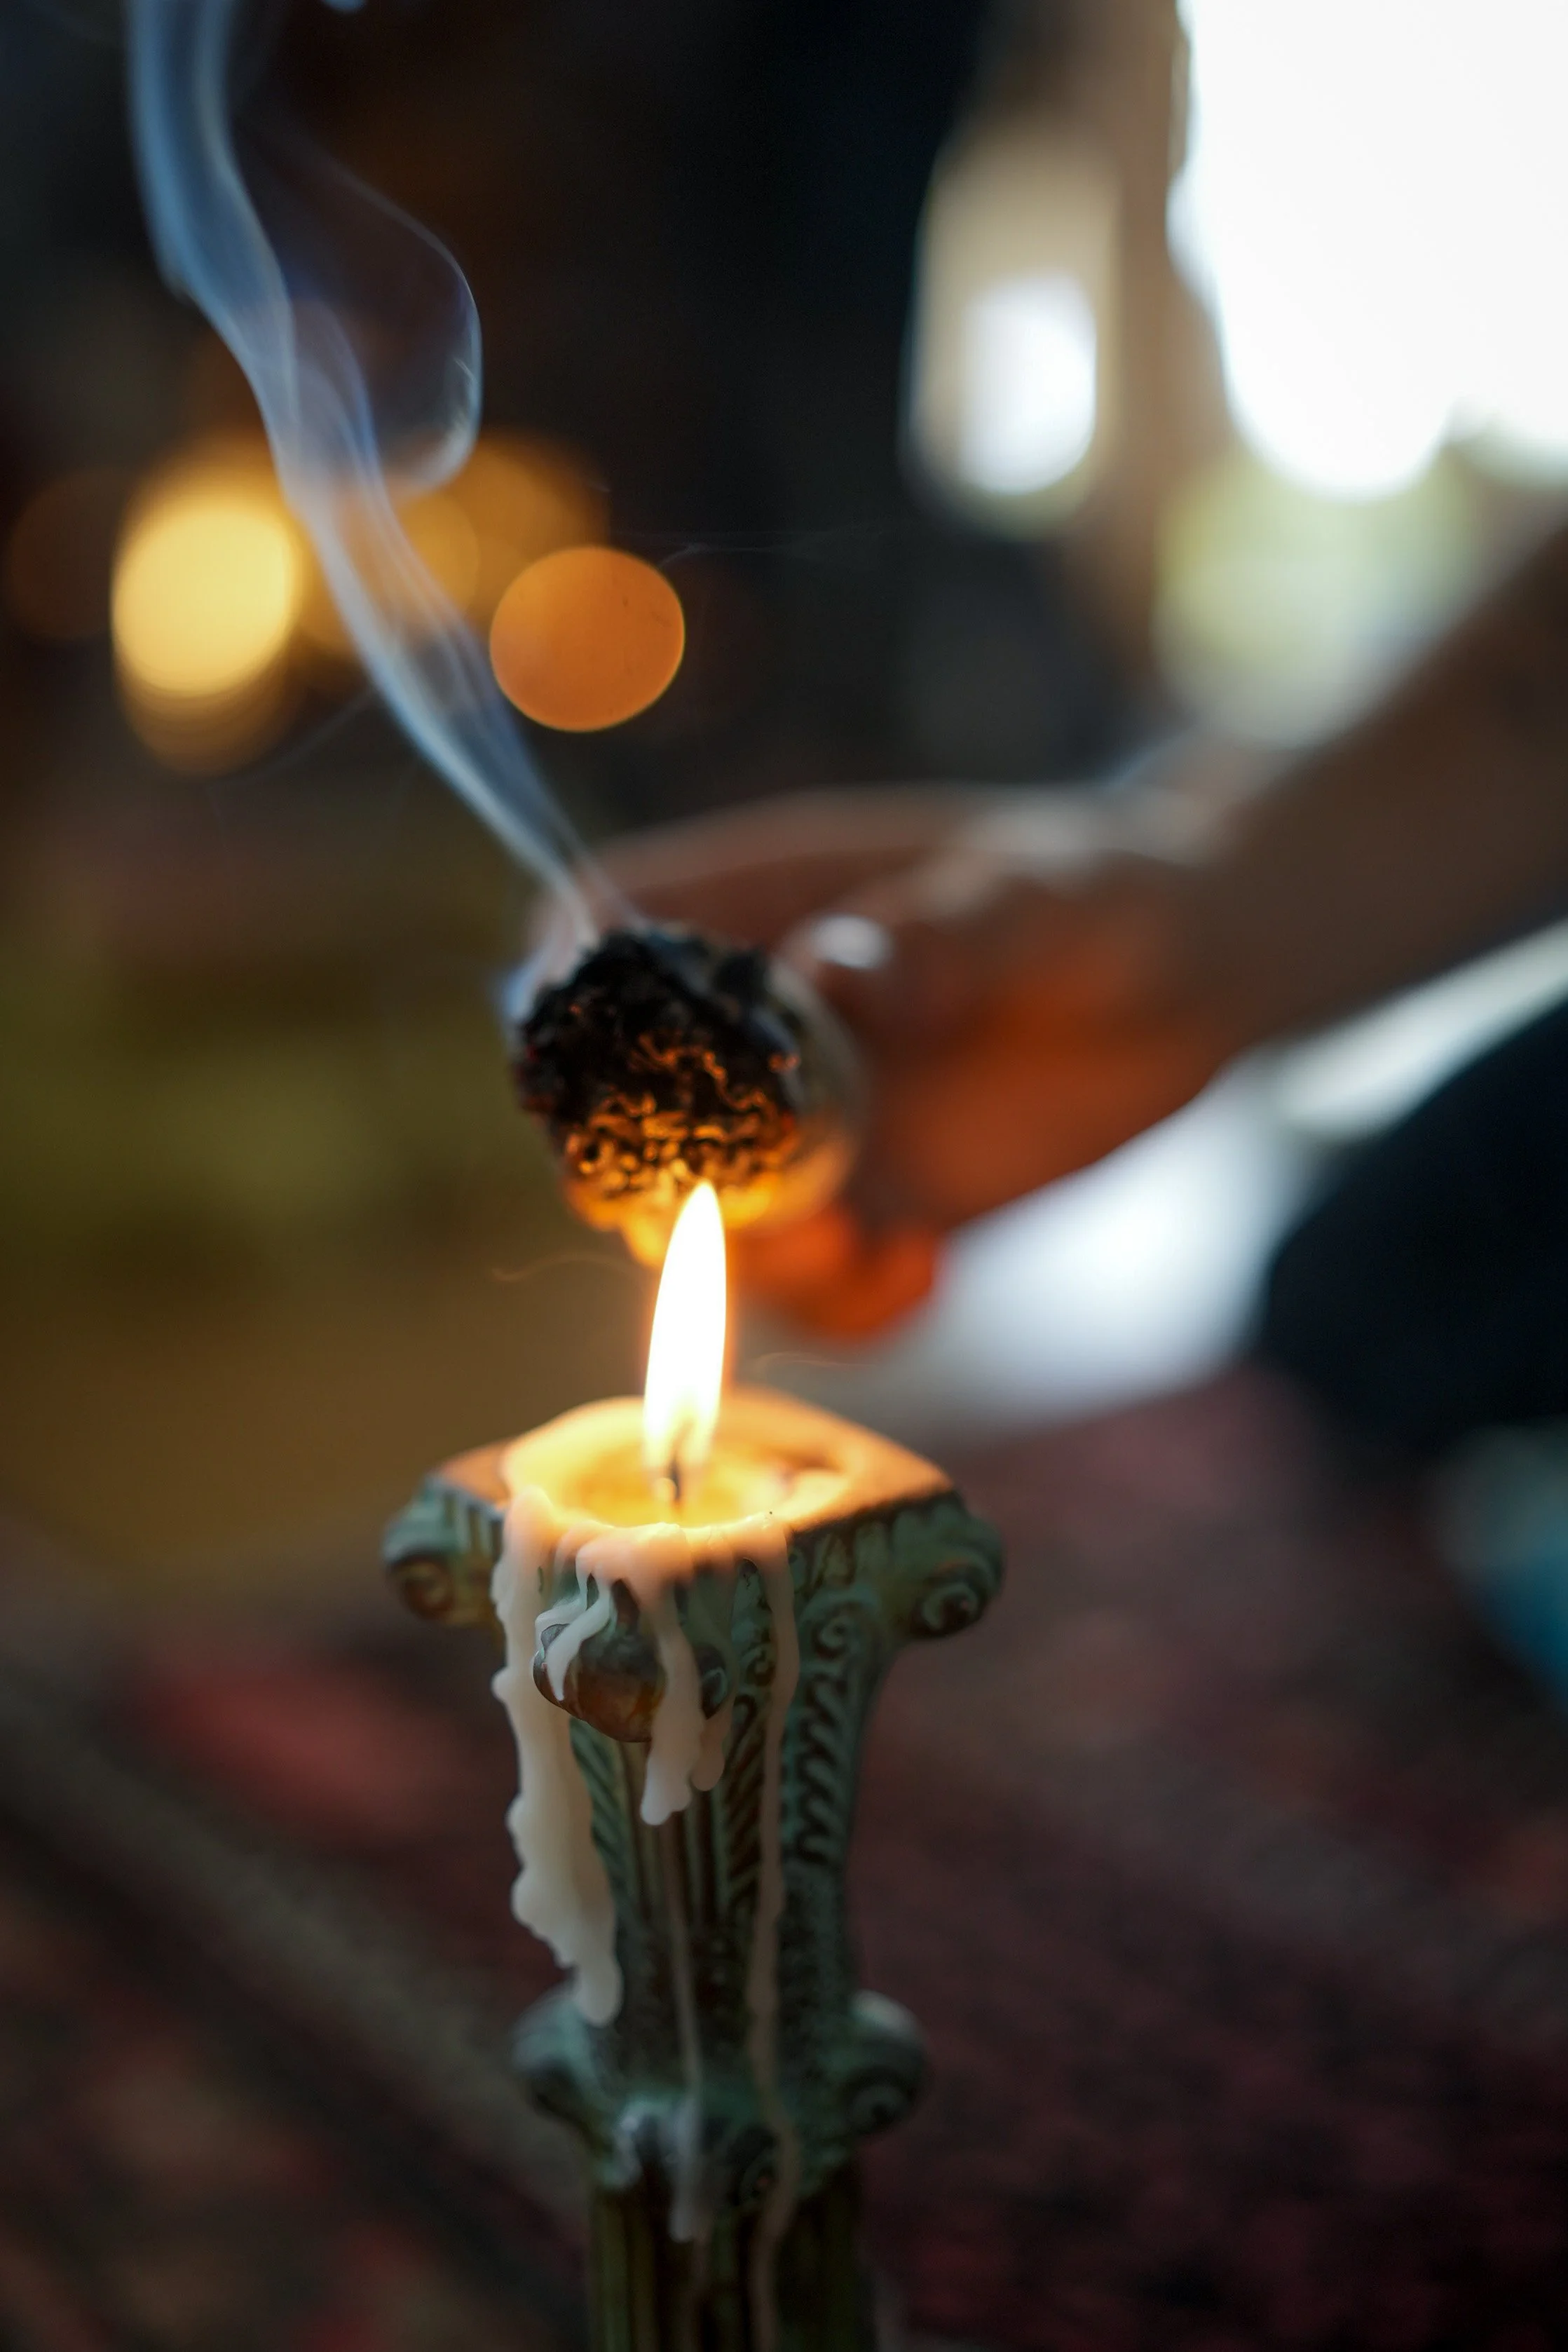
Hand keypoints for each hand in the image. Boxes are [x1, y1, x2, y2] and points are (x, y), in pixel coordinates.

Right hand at [586, 785, 1246, 1332]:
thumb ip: (942, 934)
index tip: (593, 1061)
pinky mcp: (869, 1204)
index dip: (564, 984)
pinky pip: (813, 1289)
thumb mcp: (1039, 899)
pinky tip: (923, 1277)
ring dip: (763, 1264)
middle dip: (657, 1179)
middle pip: (623, 1106)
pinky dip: (845, 1308)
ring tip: (874, 1246)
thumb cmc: (1110, 894)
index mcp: (763, 901)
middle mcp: (756, 1023)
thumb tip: (835, 972)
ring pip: (710, 1224)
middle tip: (752, 1214)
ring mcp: (805, 1124)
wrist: (1201, 976)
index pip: (603, 922)